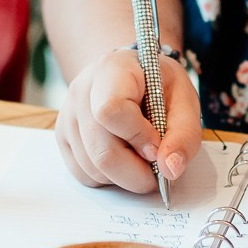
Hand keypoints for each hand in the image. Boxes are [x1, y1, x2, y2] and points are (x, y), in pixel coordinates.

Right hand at [54, 48, 203, 194]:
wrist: (131, 76)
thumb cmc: (159, 86)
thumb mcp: (185, 100)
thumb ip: (183, 134)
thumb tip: (169, 170)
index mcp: (112, 70)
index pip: (111, 110)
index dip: (138, 137)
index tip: (157, 146)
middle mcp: (81, 91)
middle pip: (102, 151)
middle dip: (136, 172)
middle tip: (157, 168)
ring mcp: (67, 115)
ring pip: (92, 168)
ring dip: (124, 176)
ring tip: (140, 155)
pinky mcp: (62, 137)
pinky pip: (83, 174)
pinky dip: (108, 178)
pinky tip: (122, 158)